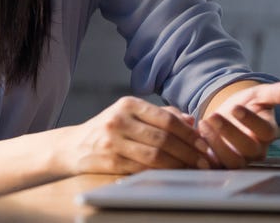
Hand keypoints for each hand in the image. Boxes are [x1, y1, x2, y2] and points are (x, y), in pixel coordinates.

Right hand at [61, 96, 211, 174]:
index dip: (189, 133)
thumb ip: (161, 114)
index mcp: (128, 104)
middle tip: (205, 160)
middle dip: (189, 151)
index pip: (166, 118)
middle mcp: (119, 119)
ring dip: (179, 164)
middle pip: (163, 138)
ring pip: (155, 155)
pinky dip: (162, 173)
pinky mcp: (110, 161)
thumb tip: (191, 120)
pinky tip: (173, 174)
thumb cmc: (110, 129)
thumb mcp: (130, 114)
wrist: (74, 145)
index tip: (204, 144)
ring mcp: (113, 141)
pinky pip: (143, 168)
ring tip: (193, 169)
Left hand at [198, 82, 279, 167]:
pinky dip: (205, 155)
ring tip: (203, 123)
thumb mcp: (258, 95)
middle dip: (230, 133)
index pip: (265, 132)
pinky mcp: (221, 164)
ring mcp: (239, 159)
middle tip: (213, 116)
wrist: (226, 115)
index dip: (251, 121)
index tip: (236, 107)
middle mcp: (256, 150)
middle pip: (248, 149)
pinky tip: (195, 137)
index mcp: (267, 133)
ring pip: (232, 161)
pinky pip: (215, 166)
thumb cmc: (245, 105)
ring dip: (216, 144)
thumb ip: (274, 93)